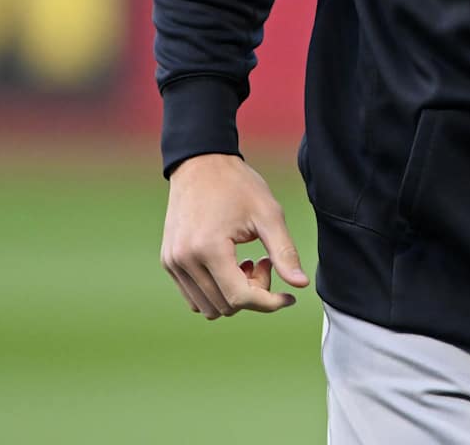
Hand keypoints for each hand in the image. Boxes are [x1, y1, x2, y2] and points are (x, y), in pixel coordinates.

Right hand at [161, 153, 309, 318]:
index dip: (269, 303)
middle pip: (225, 306)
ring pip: (208, 307)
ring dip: (233, 294)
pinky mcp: (169, 262)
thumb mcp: (268, 215)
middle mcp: (184, 260)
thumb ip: (284, 252)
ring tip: (246, 262)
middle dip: (253, 293)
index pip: (239, 297)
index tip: (289, 297)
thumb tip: (301, 285)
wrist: (201, 163)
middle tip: (264, 260)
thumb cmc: (238, 185)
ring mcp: (172, 263)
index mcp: (208, 248)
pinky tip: (230, 264)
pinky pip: (194, 297)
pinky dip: (216, 290)